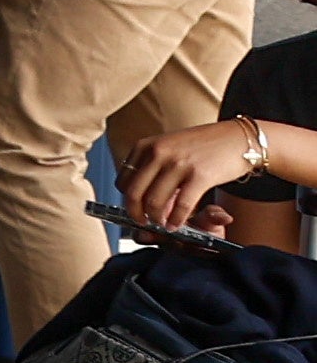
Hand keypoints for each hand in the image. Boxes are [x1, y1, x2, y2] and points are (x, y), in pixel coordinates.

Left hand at [121, 118, 269, 230]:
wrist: (238, 137)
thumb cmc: (203, 145)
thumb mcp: (169, 147)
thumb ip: (152, 167)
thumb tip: (140, 196)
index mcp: (146, 146)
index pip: (123, 181)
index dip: (128, 200)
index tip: (137, 209)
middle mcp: (158, 153)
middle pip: (133, 194)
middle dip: (136, 214)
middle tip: (144, 223)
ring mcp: (178, 164)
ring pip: (154, 202)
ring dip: (156, 220)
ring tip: (163, 225)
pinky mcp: (200, 176)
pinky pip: (181, 205)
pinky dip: (176, 220)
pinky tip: (177, 225)